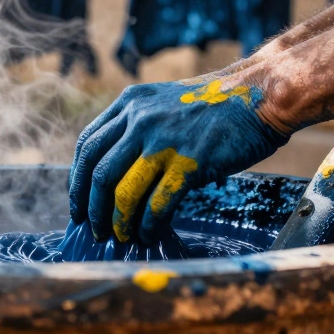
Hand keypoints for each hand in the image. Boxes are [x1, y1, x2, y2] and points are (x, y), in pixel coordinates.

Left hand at [68, 78, 289, 244]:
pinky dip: (148, 225)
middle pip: (99, 172)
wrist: (256, 96)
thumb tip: (116, 173)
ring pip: (123, 191)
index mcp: (129, 103)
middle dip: (92, 207)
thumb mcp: (161, 103)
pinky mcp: (189, 163)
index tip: (78, 202)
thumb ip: (135, 127)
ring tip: (120, 236)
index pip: (87, 145)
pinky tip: (148, 235)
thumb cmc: (212, 105)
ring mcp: (163, 141)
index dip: (77, 179)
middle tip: (94, 228)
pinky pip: (157, 203)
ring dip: (117, 221)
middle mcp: (139, 120)